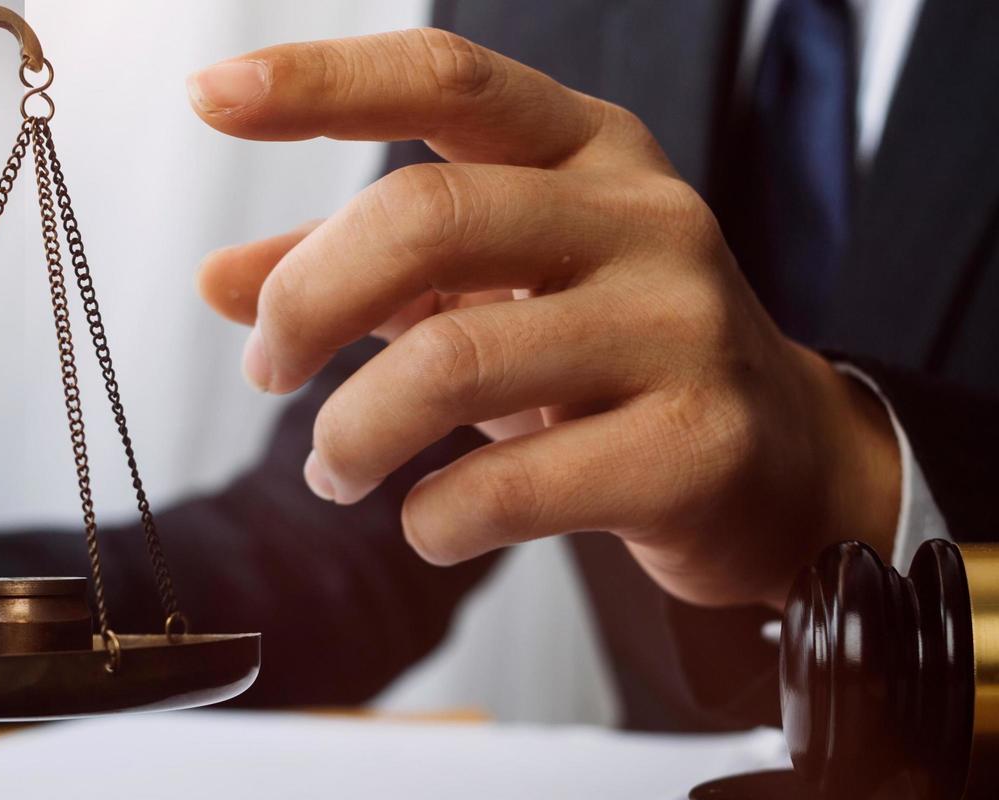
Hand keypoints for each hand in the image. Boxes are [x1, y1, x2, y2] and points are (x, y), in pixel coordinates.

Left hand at [190, 28, 901, 606]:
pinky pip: (509, 488)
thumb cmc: (610, 362)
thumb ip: (357, 275)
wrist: (786, 470)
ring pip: (452, 364)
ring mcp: (681, 330)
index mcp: (586, 150)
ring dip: (351, 431)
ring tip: (334, 470)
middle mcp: (644, 219)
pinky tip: (426, 522)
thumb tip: (218, 281)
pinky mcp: (695, 450)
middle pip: (428, 217)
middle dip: (306, 302)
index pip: (447, 78)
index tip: (212, 97)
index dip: (323, 82)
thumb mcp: (489, 289)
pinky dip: (431, 517)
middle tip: (269, 368)